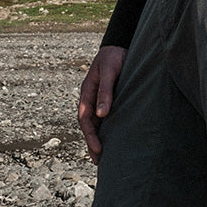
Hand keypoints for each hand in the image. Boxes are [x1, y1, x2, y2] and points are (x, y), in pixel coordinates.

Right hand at [77, 45, 126, 163]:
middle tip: (99, 162)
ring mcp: (101, 100)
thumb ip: (105, 92)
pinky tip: (115, 140)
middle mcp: (92, 99)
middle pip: (89, 125)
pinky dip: (109, 130)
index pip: (85, 119)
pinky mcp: (112, 100)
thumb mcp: (109, 72)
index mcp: (87, 93)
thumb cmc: (113, 57)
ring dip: (100, 138)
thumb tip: (101, 114)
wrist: (121, 45)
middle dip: (92, 143)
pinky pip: (108, 118)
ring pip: (98, 123)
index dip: (90, 136)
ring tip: (105, 157)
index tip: (98, 149)